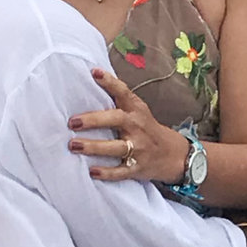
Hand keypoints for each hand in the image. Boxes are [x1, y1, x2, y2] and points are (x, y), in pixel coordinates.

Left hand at [69, 68, 193, 183]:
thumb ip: (119, 100)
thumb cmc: (147, 129)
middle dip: (93, 120)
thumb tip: (93, 78)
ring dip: (94, 147)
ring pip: (115, 148)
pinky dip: (107, 173)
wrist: (173, 155)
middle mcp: (137, 127)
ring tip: (74, 145)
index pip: (123, 93)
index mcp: (136, 111)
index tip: (94, 73)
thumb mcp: (138, 111)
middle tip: (72, 122)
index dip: (110, 82)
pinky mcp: (138, 168)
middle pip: (116, 120)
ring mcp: (139, 148)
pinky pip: (121, 171)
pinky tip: (92, 172)